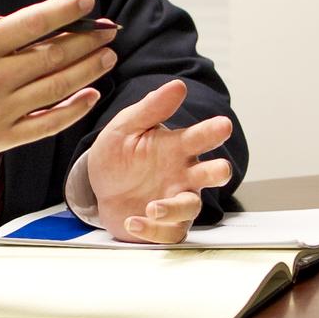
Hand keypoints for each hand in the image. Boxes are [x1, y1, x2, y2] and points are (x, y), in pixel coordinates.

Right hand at [0, 0, 117, 192]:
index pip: (31, 23)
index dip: (64, 11)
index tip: (87, 1)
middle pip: (52, 55)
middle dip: (87, 41)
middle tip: (108, 30)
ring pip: (56, 88)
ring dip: (88, 70)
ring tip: (107, 56)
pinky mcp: (2, 137)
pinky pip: (47, 123)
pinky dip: (74, 110)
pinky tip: (91, 95)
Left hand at [87, 79, 232, 242]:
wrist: (96, 186)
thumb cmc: (118, 154)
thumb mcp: (125, 128)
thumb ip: (150, 109)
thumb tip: (177, 85)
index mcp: (177, 147)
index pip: (200, 137)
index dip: (213, 131)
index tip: (222, 125)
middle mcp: (184, 174)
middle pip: (212, 175)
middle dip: (217, 172)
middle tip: (218, 170)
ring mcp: (176, 200)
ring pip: (190, 208)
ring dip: (173, 208)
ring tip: (152, 206)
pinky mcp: (165, 225)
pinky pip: (168, 232)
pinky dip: (151, 229)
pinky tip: (132, 221)